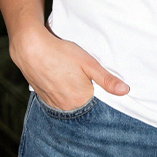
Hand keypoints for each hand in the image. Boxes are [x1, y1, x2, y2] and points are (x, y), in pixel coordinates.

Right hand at [10, 24, 128, 110]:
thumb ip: (107, 79)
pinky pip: (58, 101)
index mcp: (80, 100)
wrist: (31, 49)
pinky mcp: (44, 99)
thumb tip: (125, 90)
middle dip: (88, 94)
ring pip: (71, 103)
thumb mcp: (88, 63)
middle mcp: (67, 107)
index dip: (101, 93)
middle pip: (84, 104)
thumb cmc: (61, 53)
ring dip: (75, 95)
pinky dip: (63, 94)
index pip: (98, 104)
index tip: (101, 85)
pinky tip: (63, 81)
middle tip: (85, 77)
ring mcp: (53, 105)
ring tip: (73, 78)